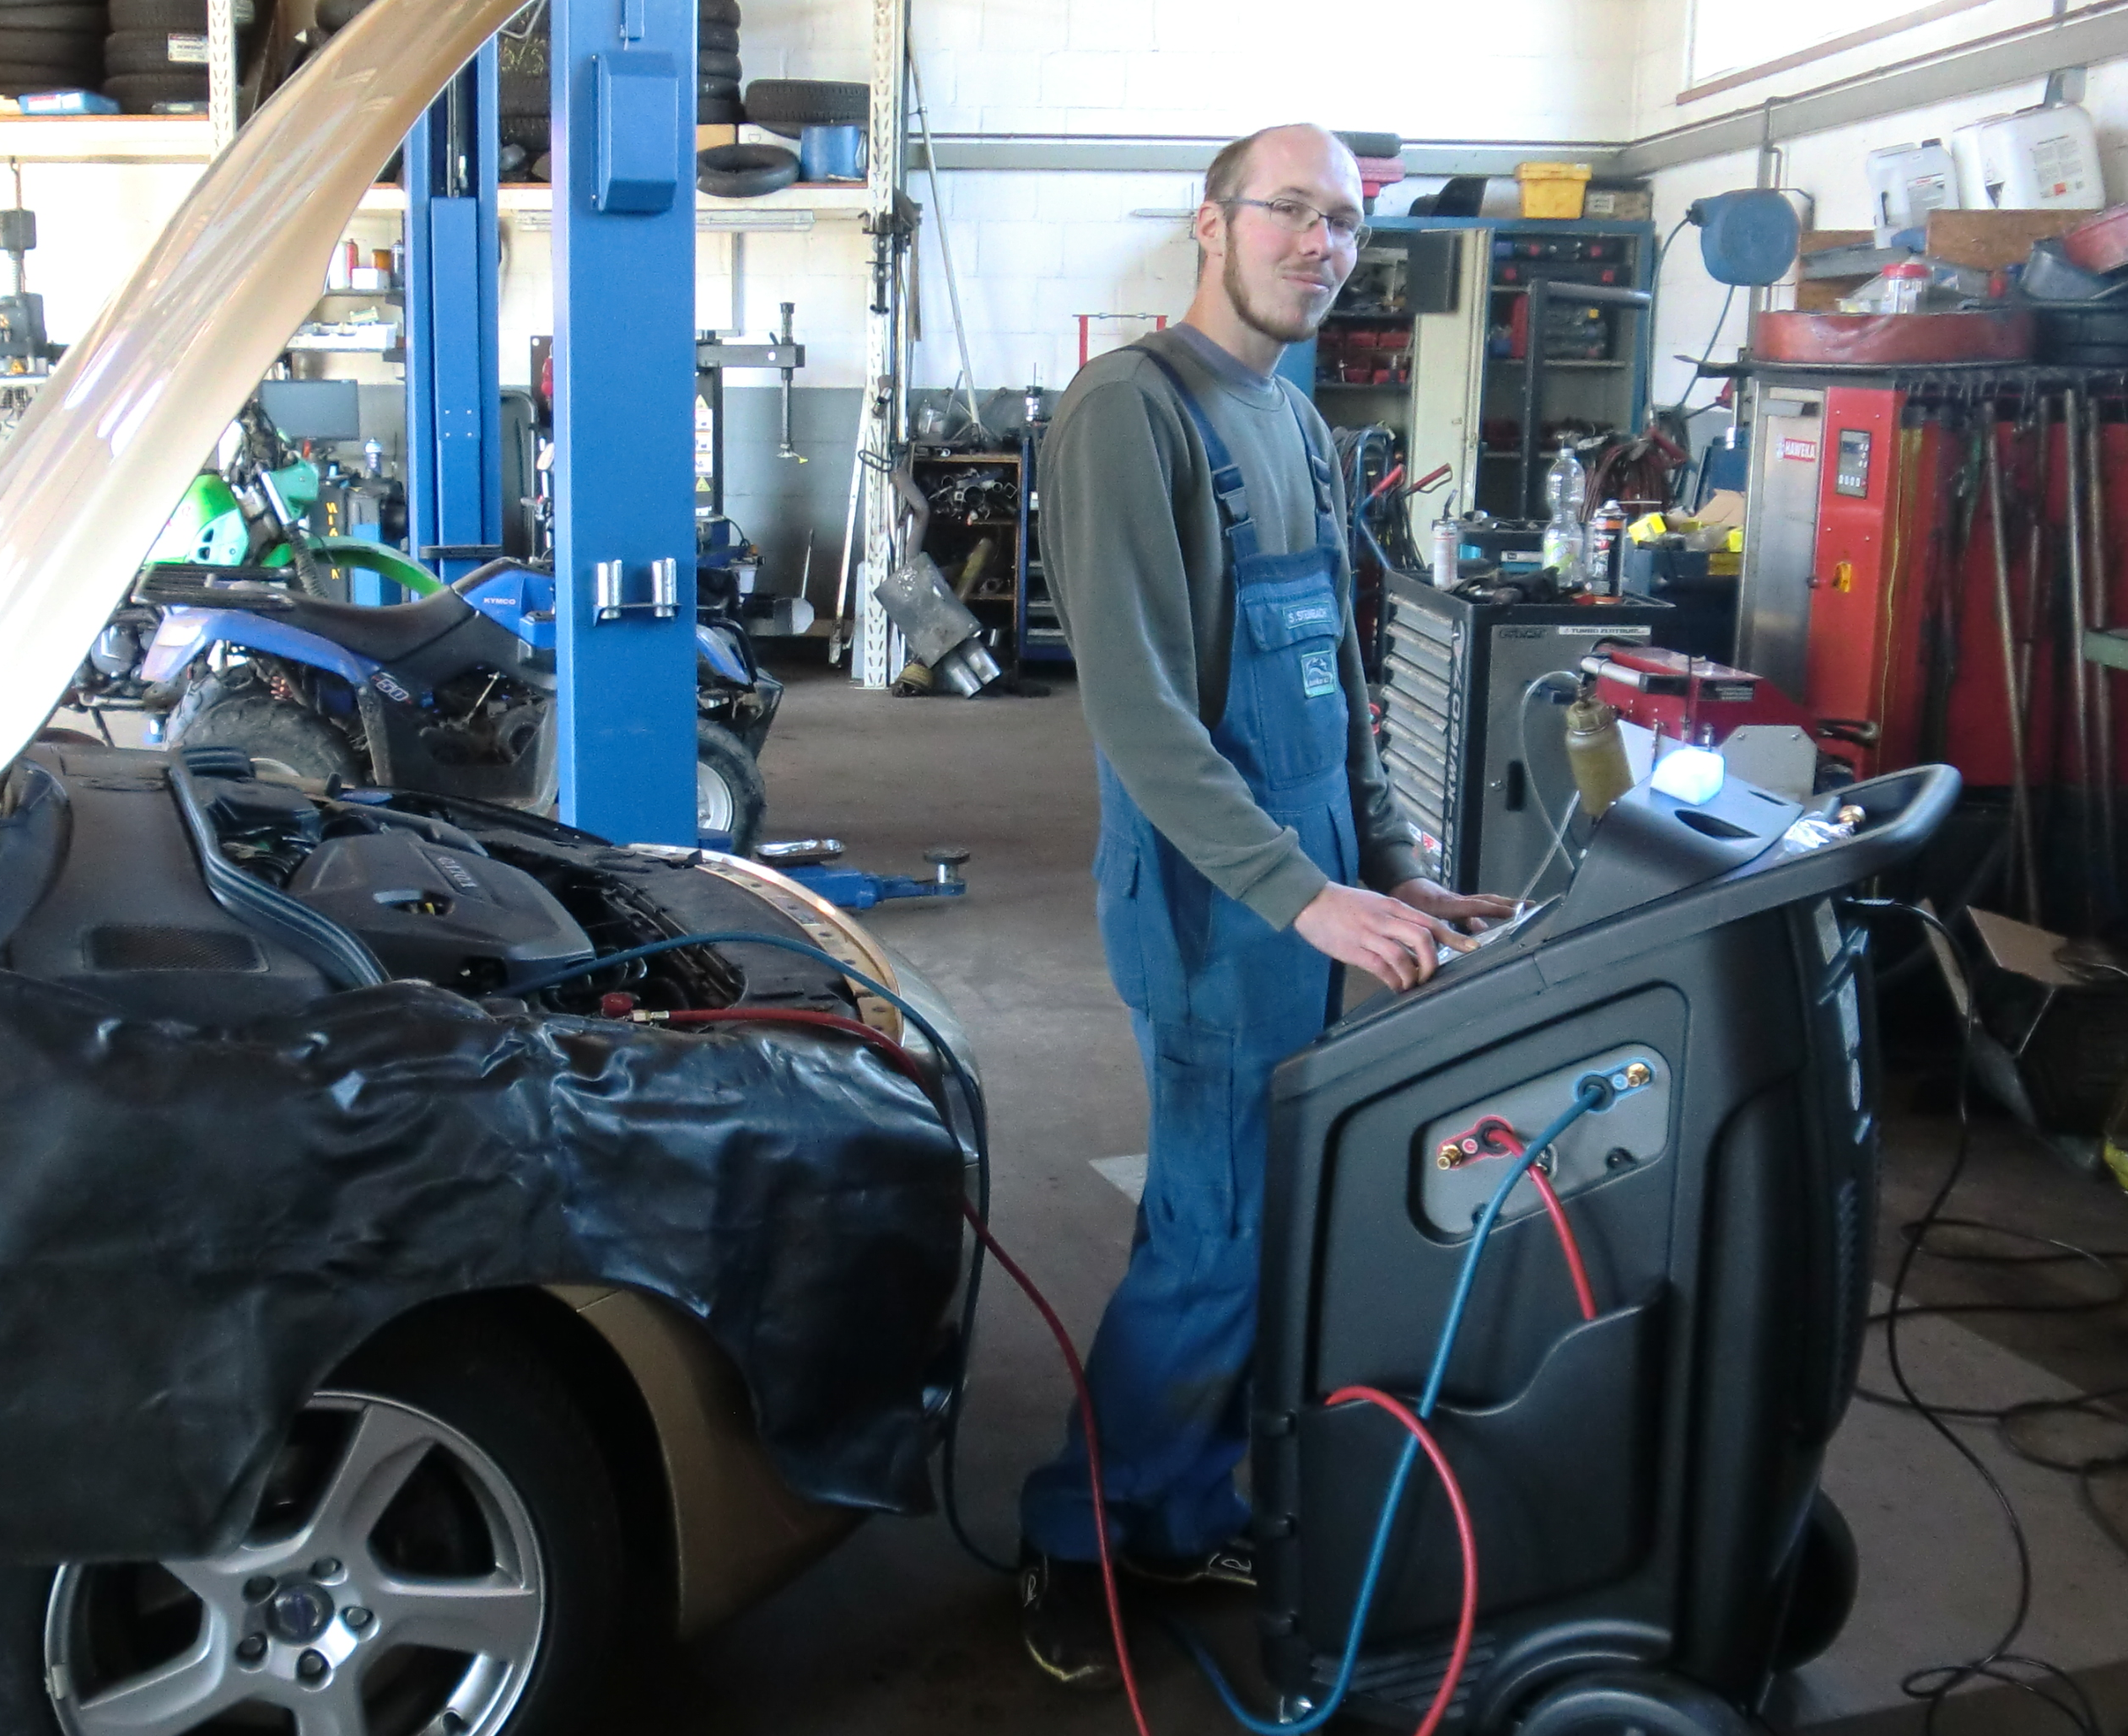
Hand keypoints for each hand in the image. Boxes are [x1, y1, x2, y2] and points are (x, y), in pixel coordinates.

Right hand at [1292, 882, 1472, 991]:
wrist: (1310, 901)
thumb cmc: (1343, 904)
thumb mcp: (1375, 904)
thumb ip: (1396, 919)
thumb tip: (1418, 940)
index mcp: (1393, 906)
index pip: (1430, 921)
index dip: (1453, 936)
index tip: (1471, 948)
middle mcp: (1385, 919)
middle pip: (1423, 938)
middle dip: (1433, 961)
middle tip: (1431, 975)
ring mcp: (1369, 934)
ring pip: (1403, 956)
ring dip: (1412, 975)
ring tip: (1410, 984)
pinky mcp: (1354, 949)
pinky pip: (1381, 968)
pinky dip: (1393, 980)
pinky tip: (1395, 986)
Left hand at [1389, 877, 1522, 934]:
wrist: (1399, 883)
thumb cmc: (1406, 900)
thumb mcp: (1418, 919)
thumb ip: (1436, 933)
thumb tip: (1458, 946)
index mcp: (1449, 904)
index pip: (1478, 906)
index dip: (1496, 910)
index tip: (1516, 914)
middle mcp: (1457, 900)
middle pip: (1488, 901)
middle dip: (1510, 904)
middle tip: (1532, 908)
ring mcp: (1458, 900)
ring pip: (1484, 902)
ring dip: (1503, 906)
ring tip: (1522, 913)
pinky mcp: (1455, 903)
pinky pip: (1476, 907)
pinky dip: (1487, 911)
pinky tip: (1492, 924)